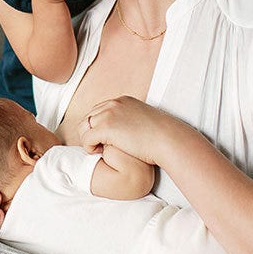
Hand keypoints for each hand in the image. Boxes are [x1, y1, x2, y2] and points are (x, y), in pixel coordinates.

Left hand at [79, 96, 194, 165]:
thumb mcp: (143, 121)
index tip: (106, 140)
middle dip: (91, 132)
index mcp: (122, 101)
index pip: (98, 111)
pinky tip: (100, 153)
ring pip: (84, 127)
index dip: (98, 127)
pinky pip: (86, 138)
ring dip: (89, 139)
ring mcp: (109, 114)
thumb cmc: (161, 137)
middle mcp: (113, 104)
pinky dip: (89, 147)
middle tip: (102, 147)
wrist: (168, 140)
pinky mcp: (106, 127)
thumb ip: (130, 122)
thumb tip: (124, 131)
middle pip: (88, 117)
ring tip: (101, 150)